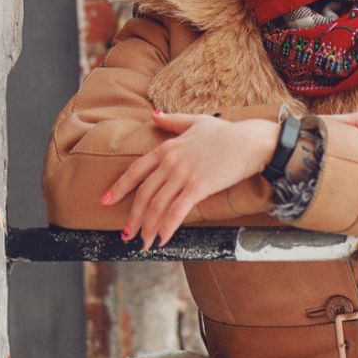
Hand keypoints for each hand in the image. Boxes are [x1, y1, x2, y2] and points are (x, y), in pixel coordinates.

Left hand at [101, 110, 277, 249]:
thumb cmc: (227, 132)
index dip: (119, 187)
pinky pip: (176, 211)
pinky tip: (163, 239)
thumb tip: (154, 115)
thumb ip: (173, 121)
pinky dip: (167, 228)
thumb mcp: (196, 121)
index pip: (136, 170)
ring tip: (145, 242)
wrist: (250, 141)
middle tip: (127, 234)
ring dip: (148, 227)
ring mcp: (183, 174)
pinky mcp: (198, 187)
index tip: (106, 201)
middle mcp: (171, 161)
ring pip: (157, 206)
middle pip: (144, 194)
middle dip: (133, 217)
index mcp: (167, 147)